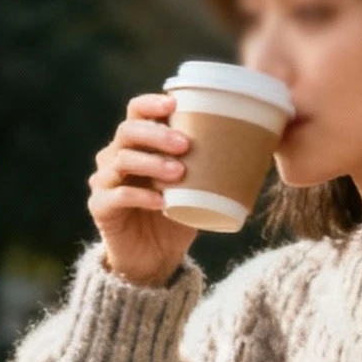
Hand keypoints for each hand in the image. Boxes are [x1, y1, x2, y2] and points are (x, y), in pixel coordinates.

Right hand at [88, 93, 196, 287]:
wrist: (154, 258)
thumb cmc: (177, 214)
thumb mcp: (196, 186)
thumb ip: (212, 163)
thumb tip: (260, 141)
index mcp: (136, 144)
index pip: (135, 112)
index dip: (151, 104)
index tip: (174, 103)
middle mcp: (114, 156)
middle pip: (128, 132)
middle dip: (157, 135)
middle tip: (185, 144)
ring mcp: (104, 181)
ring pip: (122, 161)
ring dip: (153, 164)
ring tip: (179, 173)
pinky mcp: (100, 207)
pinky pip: (118, 196)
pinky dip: (142, 197)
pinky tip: (162, 202)